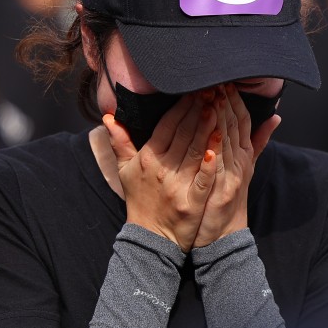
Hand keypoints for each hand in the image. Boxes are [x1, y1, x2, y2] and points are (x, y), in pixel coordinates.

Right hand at [103, 92, 219, 251]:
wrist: (150, 238)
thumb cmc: (140, 200)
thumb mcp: (125, 171)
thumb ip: (120, 143)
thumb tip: (109, 117)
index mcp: (148, 159)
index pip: (167, 126)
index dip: (182, 106)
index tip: (195, 88)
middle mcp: (162, 170)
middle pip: (183, 134)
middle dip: (198, 109)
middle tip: (212, 89)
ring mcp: (177, 187)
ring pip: (194, 152)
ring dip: (207, 128)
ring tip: (218, 107)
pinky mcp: (191, 204)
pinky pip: (202, 181)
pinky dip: (209, 165)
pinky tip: (218, 147)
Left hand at [194, 84, 279, 246]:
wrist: (223, 236)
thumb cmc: (228, 200)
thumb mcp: (245, 169)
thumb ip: (257, 142)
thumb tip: (276, 117)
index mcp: (245, 156)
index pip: (243, 121)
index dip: (235, 101)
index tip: (226, 82)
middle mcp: (241, 165)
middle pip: (235, 128)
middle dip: (226, 104)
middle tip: (216, 82)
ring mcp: (231, 180)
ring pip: (227, 146)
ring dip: (220, 123)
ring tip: (211, 101)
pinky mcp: (220, 195)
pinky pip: (218, 172)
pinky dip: (214, 156)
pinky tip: (210, 142)